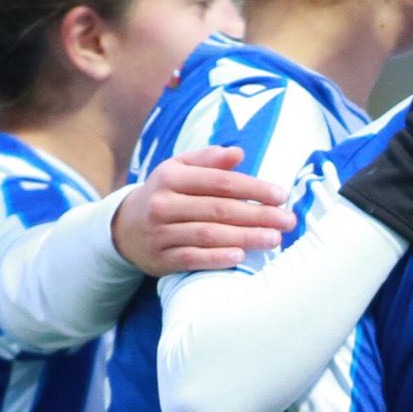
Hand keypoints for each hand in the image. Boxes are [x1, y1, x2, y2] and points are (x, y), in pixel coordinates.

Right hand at [112, 146, 287, 273]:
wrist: (126, 227)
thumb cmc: (165, 194)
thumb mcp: (179, 169)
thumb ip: (209, 160)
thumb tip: (238, 153)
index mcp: (171, 177)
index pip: (220, 182)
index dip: (253, 188)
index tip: (281, 195)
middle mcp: (163, 204)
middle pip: (218, 209)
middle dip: (257, 215)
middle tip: (287, 220)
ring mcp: (160, 233)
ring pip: (208, 234)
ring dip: (245, 237)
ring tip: (274, 239)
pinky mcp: (160, 258)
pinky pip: (192, 258)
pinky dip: (217, 258)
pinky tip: (241, 256)